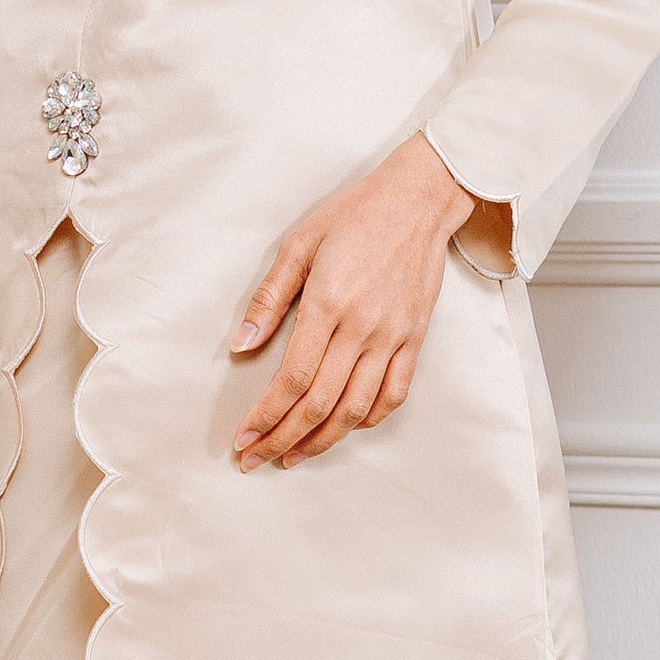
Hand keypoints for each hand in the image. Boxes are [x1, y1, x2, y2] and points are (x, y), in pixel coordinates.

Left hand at [230, 135, 480, 471]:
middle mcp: (362, 328)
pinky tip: (345, 427)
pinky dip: (368, 419)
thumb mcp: (298, 245)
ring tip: (293, 455)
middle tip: (257, 459)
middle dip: (283, 439)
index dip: (265, 416)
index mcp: (327, 304)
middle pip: (319, 404)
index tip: (243, 438)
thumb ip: (268, 298)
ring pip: (356, 409)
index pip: (291, 380)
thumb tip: (242, 347)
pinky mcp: (415, 338)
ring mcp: (393, 337)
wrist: (417, 200)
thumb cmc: (353, 216)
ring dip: (322, 440)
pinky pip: (394, 393)